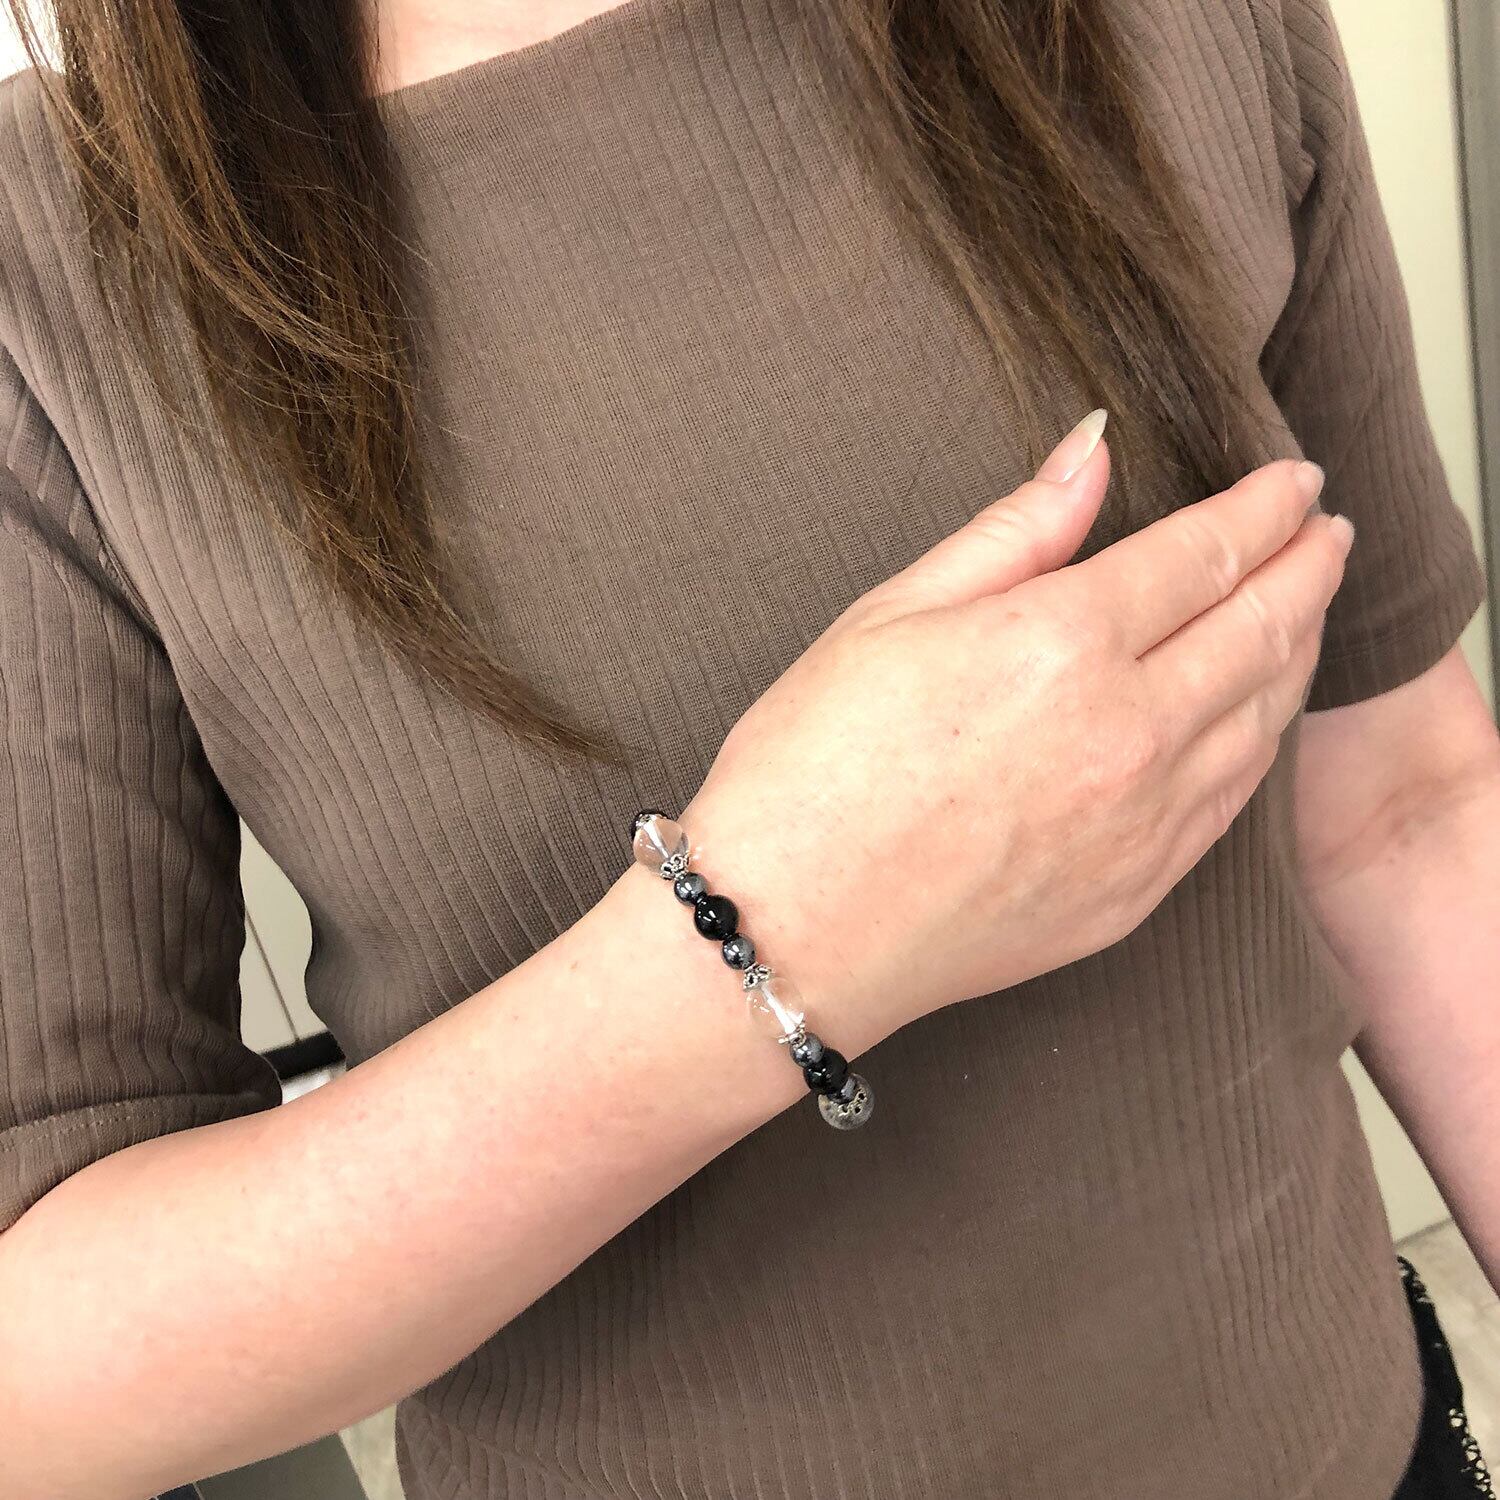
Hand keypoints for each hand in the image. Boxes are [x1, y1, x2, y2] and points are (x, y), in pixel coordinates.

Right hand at [683, 412, 1351, 1051]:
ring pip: (1266, 717)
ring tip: (1305, 607)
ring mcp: (1141, 824)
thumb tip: (1090, 453)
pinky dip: (1262, 739)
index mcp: (1061, 645)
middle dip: (1309, 565)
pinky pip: (1232, 802)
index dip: (1264, 507)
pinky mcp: (1134, 893)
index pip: (1205, 554)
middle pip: (1263, 628)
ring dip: (1300, 648)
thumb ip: (1012, 533)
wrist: (788, 934)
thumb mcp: (890, 617)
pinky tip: (1257, 715)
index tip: (1293, 479)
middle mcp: (1128, 733)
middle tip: (1327, 527)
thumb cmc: (810, 770)